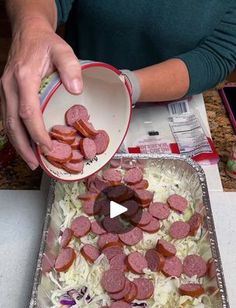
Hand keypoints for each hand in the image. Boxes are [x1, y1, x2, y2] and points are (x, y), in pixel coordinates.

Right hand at [0, 17, 81, 169]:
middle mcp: (9, 86)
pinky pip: (8, 118)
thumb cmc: (45, 42)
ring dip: (18, 144)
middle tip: (35, 164)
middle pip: (13, 123)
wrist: (28, 31)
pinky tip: (24, 144)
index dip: (37, 133)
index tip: (48, 148)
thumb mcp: (63, 49)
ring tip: (30, 160)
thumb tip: (76, 91)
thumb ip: (71, 68)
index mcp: (23, 77)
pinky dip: (15, 134)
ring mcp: (4, 90)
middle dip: (24, 147)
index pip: (28, 112)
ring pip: (8, 123)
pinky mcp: (5, 93)